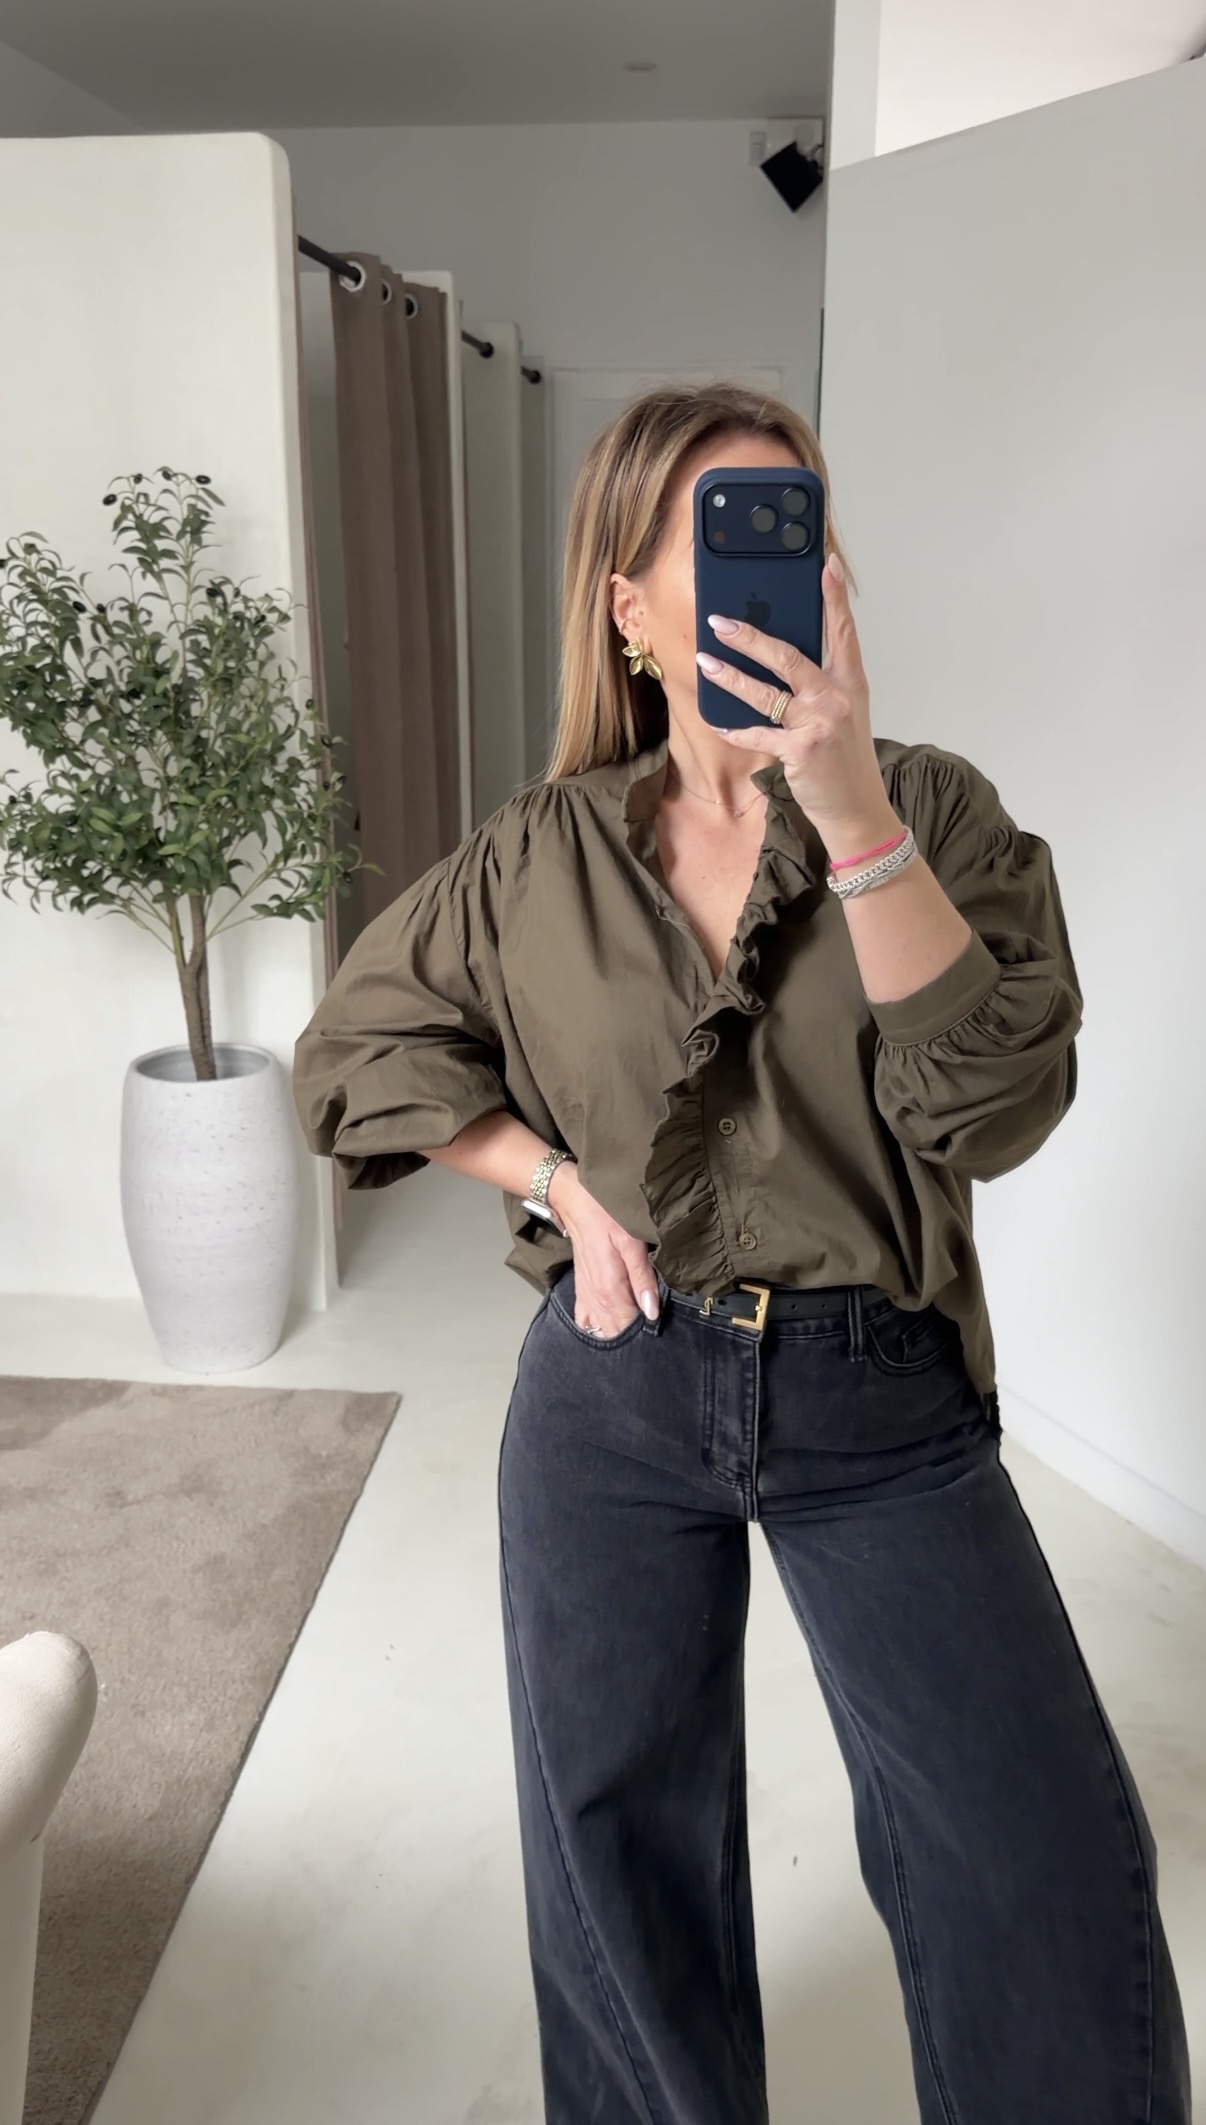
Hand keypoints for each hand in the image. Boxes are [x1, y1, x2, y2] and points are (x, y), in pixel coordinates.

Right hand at [548, 1166, 659, 1332]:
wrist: (575, 1201)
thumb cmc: (606, 1215)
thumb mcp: (631, 1242)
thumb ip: (642, 1278)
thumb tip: (652, 1312)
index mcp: (611, 1289)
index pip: (629, 1327)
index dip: (645, 1332)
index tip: (659, 1328)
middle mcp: (596, 1298)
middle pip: (615, 1332)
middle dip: (632, 1335)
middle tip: (651, 1328)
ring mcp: (587, 1294)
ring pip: (601, 1329)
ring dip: (617, 1331)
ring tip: (634, 1325)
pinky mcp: (582, 1288)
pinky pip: (585, 1319)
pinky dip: (598, 1325)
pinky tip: (610, 1322)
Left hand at [695, 552, 886, 831]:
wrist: (858, 810)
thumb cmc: (846, 761)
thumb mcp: (843, 715)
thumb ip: (819, 686)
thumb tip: (778, 660)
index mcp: (851, 683)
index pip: (842, 632)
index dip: (835, 598)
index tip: (827, 565)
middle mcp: (837, 698)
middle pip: (790, 656)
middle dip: (751, 636)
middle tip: (721, 622)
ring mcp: (819, 723)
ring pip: (766, 693)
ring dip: (731, 677)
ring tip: (705, 662)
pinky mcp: (801, 750)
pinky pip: (758, 735)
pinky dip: (735, 729)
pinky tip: (717, 721)